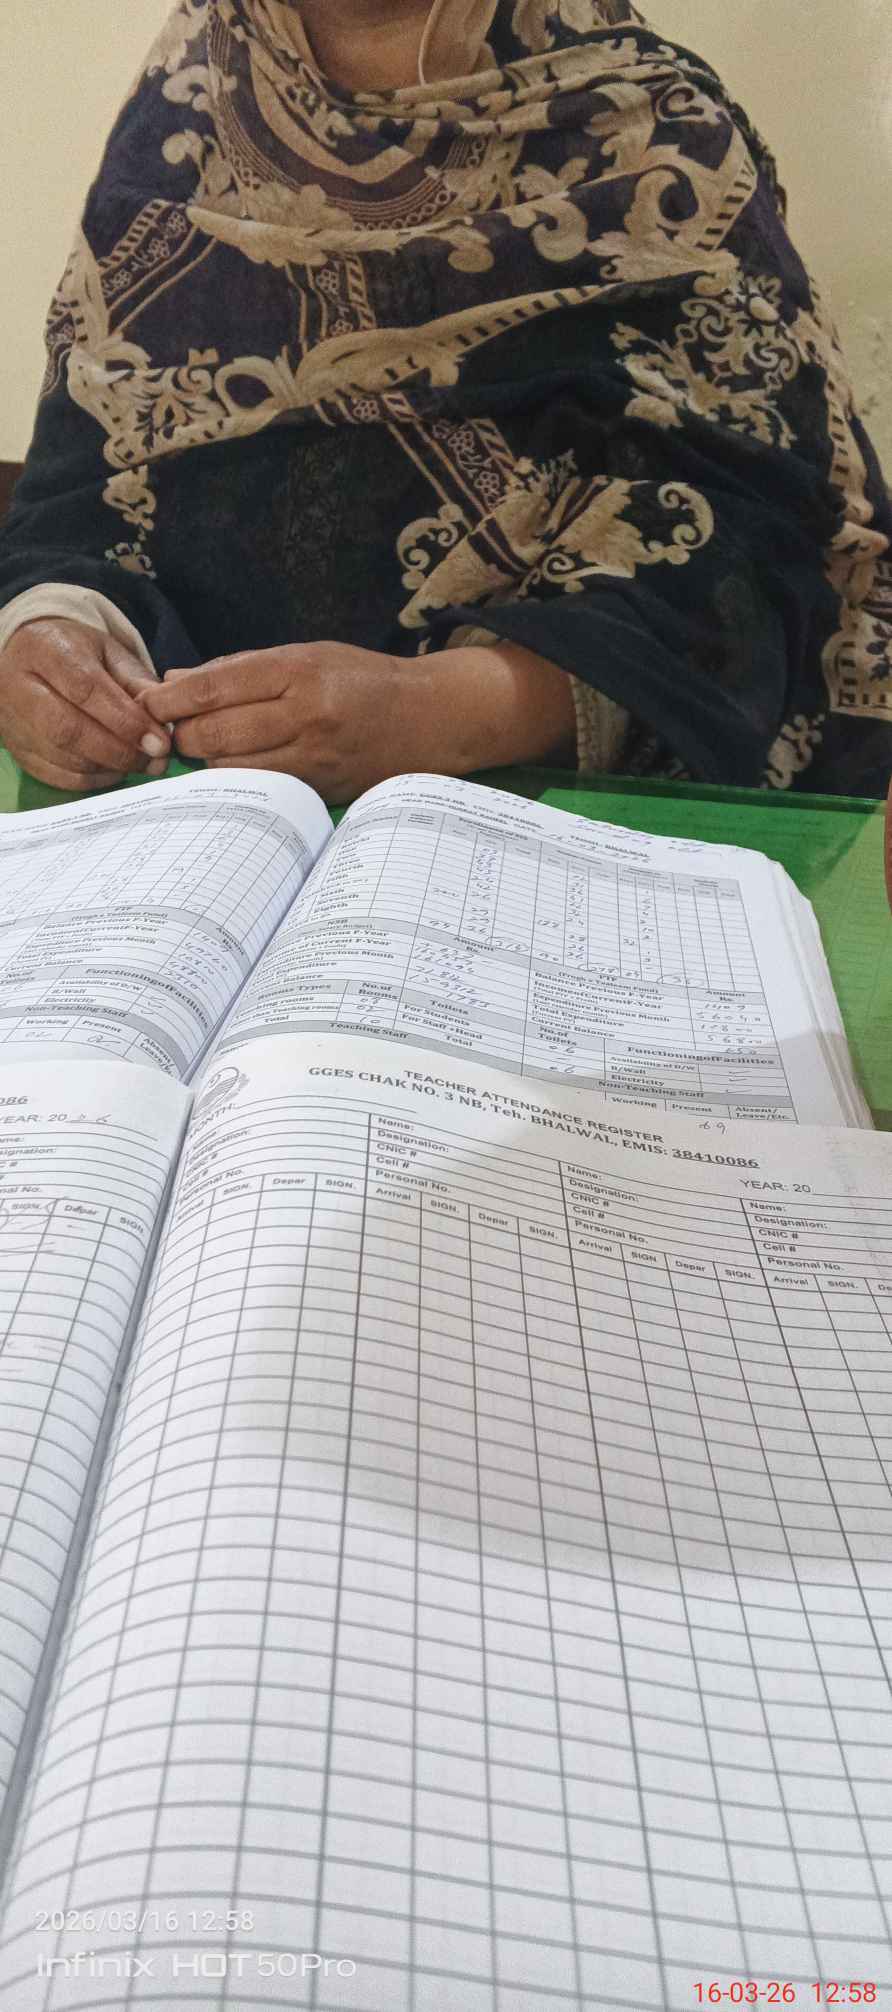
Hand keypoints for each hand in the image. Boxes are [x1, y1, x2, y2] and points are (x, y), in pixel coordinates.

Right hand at [0, 619, 170, 790]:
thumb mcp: (108, 653)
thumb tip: (163, 726)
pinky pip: (54, 776)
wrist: (25, 656)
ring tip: (139, 764)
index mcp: (46, 650)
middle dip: (118, 750)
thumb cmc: (73, 653)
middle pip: (68, 729)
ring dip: (108, 767)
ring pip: (61, 757)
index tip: (160, 742)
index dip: (126, 721)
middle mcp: (20, 686)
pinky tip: (113, 770)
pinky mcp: (16, 749)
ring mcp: (13, 721)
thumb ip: (137, 684)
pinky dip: (90, 780)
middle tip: (153, 760)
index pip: (85, 689)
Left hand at [141, 638, 576, 801]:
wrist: (433, 718)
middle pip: (214, 730)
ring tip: (206, 751)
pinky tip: (234, 775)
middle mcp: (305, 713)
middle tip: (173, 734)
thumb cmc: (365, 680)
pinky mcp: (321, 789)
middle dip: (182, 734)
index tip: (146, 704)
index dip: (170, 698)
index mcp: (298, 669)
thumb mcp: (308, 655)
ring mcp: (314, 756)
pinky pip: (261, 790)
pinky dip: (238, 782)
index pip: (214, 684)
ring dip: (207, 762)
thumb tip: (176, 681)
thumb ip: (243, 669)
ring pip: (231, 766)